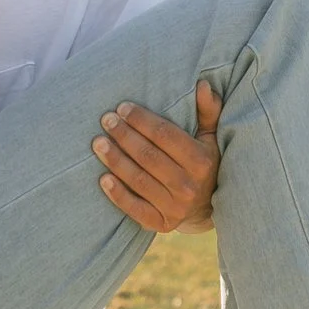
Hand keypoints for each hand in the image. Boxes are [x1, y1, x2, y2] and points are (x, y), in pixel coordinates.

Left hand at [91, 81, 221, 233]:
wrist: (207, 209)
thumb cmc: (204, 164)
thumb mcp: (211, 138)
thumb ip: (208, 111)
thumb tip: (203, 85)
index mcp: (201, 161)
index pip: (165, 135)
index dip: (141, 120)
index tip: (122, 108)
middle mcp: (189, 185)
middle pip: (148, 156)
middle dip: (124, 135)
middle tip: (106, 120)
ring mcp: (175, 207)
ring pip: (138, 179)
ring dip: (115, 160)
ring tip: (98, 143)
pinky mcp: (161, 224)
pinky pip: (135, 208)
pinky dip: (117, 194)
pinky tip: (102, 178)